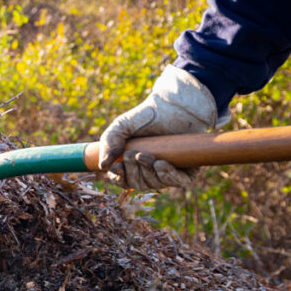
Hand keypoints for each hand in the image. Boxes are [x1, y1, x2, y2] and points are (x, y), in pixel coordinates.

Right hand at [99, 65, 226, 190]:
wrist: (174, 106)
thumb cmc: (147, 117)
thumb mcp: (121, 126)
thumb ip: (109, 142)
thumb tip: (103, 166)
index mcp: (132, 166)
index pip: (123, 181)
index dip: (119, 179)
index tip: (117, 168)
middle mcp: (150, 172)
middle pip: (138, 184)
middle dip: (134, 172)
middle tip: (133, 154)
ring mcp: (168, 172)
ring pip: (156, 184)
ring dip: (149, 173)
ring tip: (146, 156)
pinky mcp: (187, 169)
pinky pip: (178, 182)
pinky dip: (168, 176)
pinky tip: (161, 164)